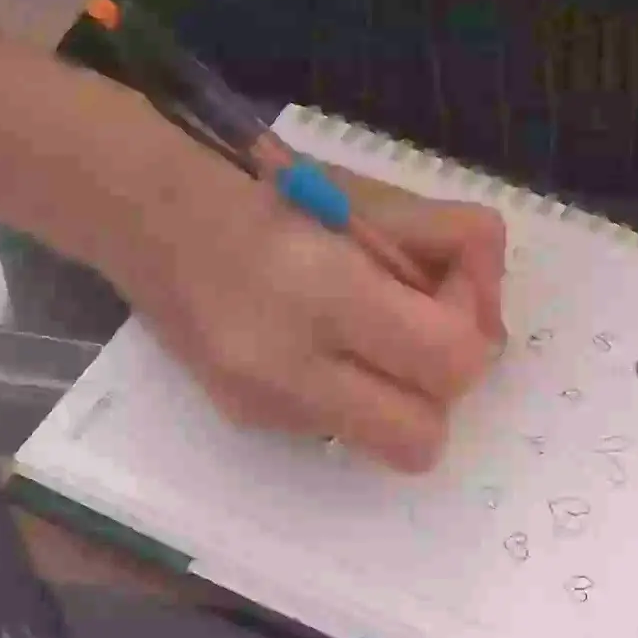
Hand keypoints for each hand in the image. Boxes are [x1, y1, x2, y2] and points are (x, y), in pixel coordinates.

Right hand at [108, 164, 505, 472]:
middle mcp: (288, 368)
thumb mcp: (370, 197)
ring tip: (370, 338)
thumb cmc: (268, 193)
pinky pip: (341, 431)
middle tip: (421, 335)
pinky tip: (325, 346)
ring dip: (400, 398)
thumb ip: (450, 241)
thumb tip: (490, 303)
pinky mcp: (249, 424)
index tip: (449, 292)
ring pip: (384, 445)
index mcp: (322, 291)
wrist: (147, 218)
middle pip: (420, 439)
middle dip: (439, 391)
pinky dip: (355, 395)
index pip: (447, 360)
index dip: (470, 331)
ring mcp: (265, 407)